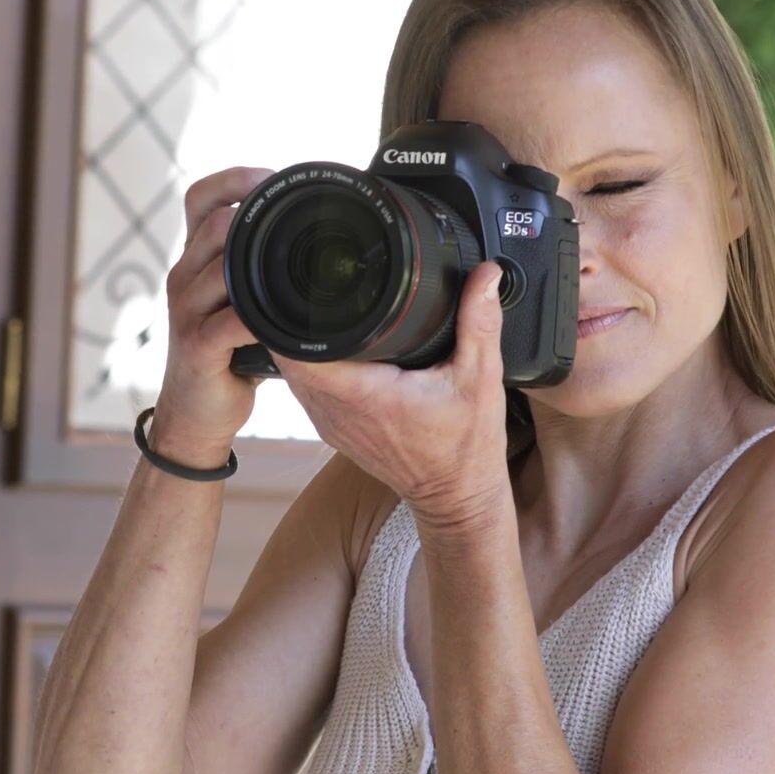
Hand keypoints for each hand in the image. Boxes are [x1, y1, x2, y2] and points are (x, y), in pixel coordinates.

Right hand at [153, 166, 276, 462]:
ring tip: (300, 277)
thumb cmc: (226, 357)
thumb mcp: (239, 304)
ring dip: (263, 267)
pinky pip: (232, 320)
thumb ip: (259, 273)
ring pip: (224, 265)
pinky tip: (285, 324)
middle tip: (302, 230)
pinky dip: (262, 319)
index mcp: (194, 260)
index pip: (200, 196)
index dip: (236, 178)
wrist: (195, 415)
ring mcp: (186, 310)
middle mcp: (184, 276)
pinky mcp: (196, 346)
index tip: (272, 181)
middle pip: (216, 221)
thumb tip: (314, 244)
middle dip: (259, 219)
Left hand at [271, 260, 512, 524]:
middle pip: (288, 354)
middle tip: (315, 286)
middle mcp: (337, 411)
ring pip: (293, 371)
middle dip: (295, 318)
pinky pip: (307, 387)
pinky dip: (312, 364)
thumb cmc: (466, 448)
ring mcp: (330, 423)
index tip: (310, 286)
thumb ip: (480, 322)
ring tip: (320, 308)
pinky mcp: (333, 429)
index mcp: (364, 394)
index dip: (296, 313)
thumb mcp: (481, 379)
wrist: (456, 498)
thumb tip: (486, 275)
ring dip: (300, 341)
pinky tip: (332, 346)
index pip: (301, 349)